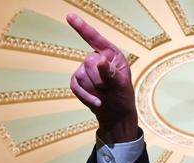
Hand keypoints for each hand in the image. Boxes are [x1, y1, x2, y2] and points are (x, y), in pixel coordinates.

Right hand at [67, 13, 137, 142]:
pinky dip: (86, 97)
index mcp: (111, 55)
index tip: (70, 17)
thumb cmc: (123, 97)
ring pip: (81, 76)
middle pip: (88, 63)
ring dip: (95, 90)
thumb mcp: (122, 86)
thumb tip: (99, 60)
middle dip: (100, 81)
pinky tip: (97, 103)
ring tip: (105, 95)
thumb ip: (111, 73)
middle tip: (110, 90)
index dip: (82, 28)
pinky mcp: (77, 81)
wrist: (116, 114)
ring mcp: (85, 69)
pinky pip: (75, 86)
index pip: (95, 39)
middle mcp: (97, 58)